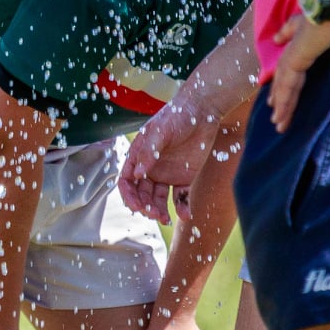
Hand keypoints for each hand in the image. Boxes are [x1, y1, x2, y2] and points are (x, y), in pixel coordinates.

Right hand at [119, 103, 217, 221]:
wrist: (202, 112)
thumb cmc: (176, 116)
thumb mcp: (160, 131)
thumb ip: (148, 152)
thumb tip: (136, 174)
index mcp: (139, 157)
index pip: (126, 181)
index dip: (128, 195)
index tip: (135, 206)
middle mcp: (150, 168)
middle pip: (141, 193)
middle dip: (144, 205)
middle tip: (154, 213)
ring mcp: (166, 174)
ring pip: (157, 199)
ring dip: (159, 210)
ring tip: (164, 218)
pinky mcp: (184, 178)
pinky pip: (180, 197)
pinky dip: (181, 208)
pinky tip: (185, 215)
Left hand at [269, 0, 329, 131]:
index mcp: (317, 25)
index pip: (298, 33)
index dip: (290, 36)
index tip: (281, 41)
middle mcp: (302, 37)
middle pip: (288, 67)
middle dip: (283, 88)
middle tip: (276, 107)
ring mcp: (296, 48)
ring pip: (284, 81)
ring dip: (281, 102)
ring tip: (278, 123)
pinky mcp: (296, 56)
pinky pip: (286, 84)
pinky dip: (283, 100)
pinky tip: (279, 117)